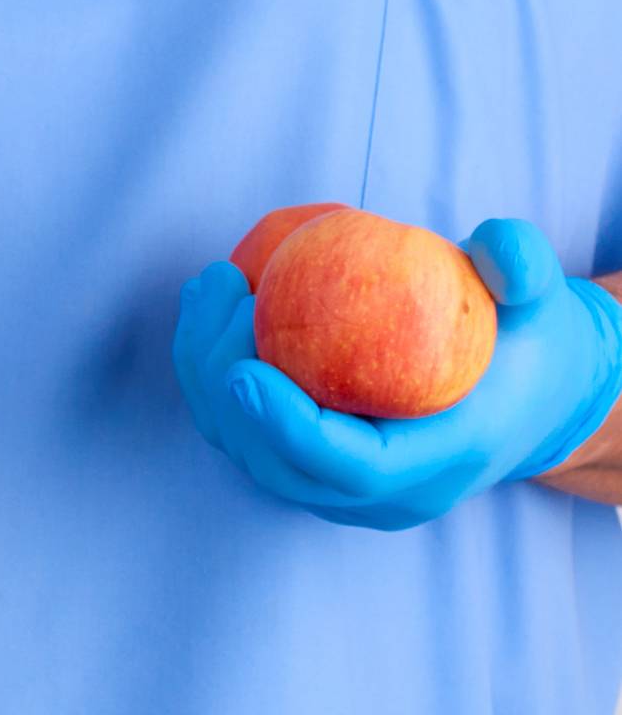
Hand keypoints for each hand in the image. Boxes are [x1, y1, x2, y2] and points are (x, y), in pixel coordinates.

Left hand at [172, 219, 621, 529]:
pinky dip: (211, 373)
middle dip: (227, 383)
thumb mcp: (539, 299)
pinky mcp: (315, 464)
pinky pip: (246, 430)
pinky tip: (208, 303)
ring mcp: (346, 487)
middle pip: (280, 464)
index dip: (290, 430)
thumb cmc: (523, 335)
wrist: (525, 393)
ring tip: (209, 285)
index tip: (243, 369)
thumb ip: (523, 266)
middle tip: (225, 288)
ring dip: (207, 372)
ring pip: (249, 449)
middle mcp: (387, 492)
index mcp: (441, 459)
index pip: (354, 469)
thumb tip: (495, 254)